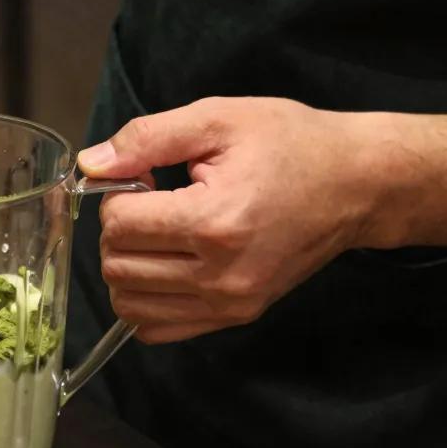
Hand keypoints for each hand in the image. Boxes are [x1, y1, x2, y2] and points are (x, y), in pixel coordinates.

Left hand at [79, 97, 378, 343]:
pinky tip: (166, 262)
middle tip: (151, 200)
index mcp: (212, 222)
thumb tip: (89, 164)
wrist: (357, 183)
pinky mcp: (238, 316)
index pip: (119, 224)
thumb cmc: (290, 142)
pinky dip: (147, 299)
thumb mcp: (217, 118)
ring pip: (131, 305)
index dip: (118, 193)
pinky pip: (159, 329)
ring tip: (161, 230)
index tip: (146, 175)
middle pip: (118, 267)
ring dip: (128, 264)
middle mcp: (220, 275)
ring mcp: (230, 304)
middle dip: (119, 229)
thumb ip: (146, 139)